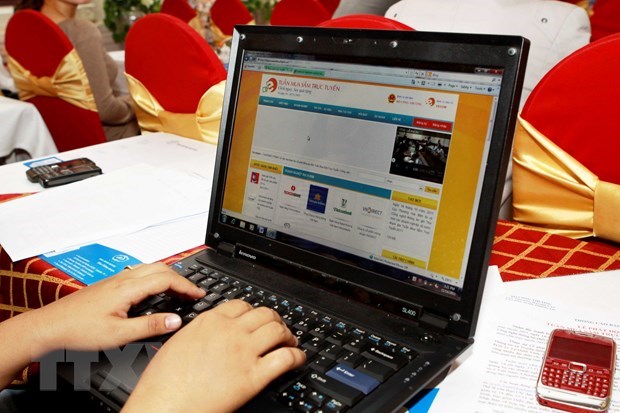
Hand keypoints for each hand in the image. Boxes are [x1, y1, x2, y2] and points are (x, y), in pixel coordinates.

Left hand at [0, 262, 204, 389]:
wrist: (49, 326)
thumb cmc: (78, 330)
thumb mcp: (119, 335)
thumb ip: (150, 326)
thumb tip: (176, 320)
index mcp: (128, 288)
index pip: (166, 279)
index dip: (186, 286)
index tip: (199, 294)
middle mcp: (123, 279)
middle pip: (160, 268)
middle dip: (180, 278)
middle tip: (193, 292)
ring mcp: (115, 280)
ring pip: (149, 269)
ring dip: (168, 276)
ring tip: (178, 290)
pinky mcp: (109, 285)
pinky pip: (139, 274)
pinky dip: (155, 278)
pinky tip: (154, 291)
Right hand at [123, 300, 305, 412]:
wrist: (162, 406)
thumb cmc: (163, 383)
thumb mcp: (178, 343)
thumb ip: (199, 333)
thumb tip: (210, 334)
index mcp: (209, 322)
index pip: (242, 305)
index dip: (254, 312)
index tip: (258, 320)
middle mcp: (229, 332)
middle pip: (264, 314)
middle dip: (275, 321)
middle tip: (279, 330)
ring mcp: (243, 352)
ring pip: (278, 330)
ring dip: (288, 336)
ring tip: (290, 343)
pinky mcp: (253, 376)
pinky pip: (285, 358)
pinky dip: (297, 356)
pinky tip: (297, 360)